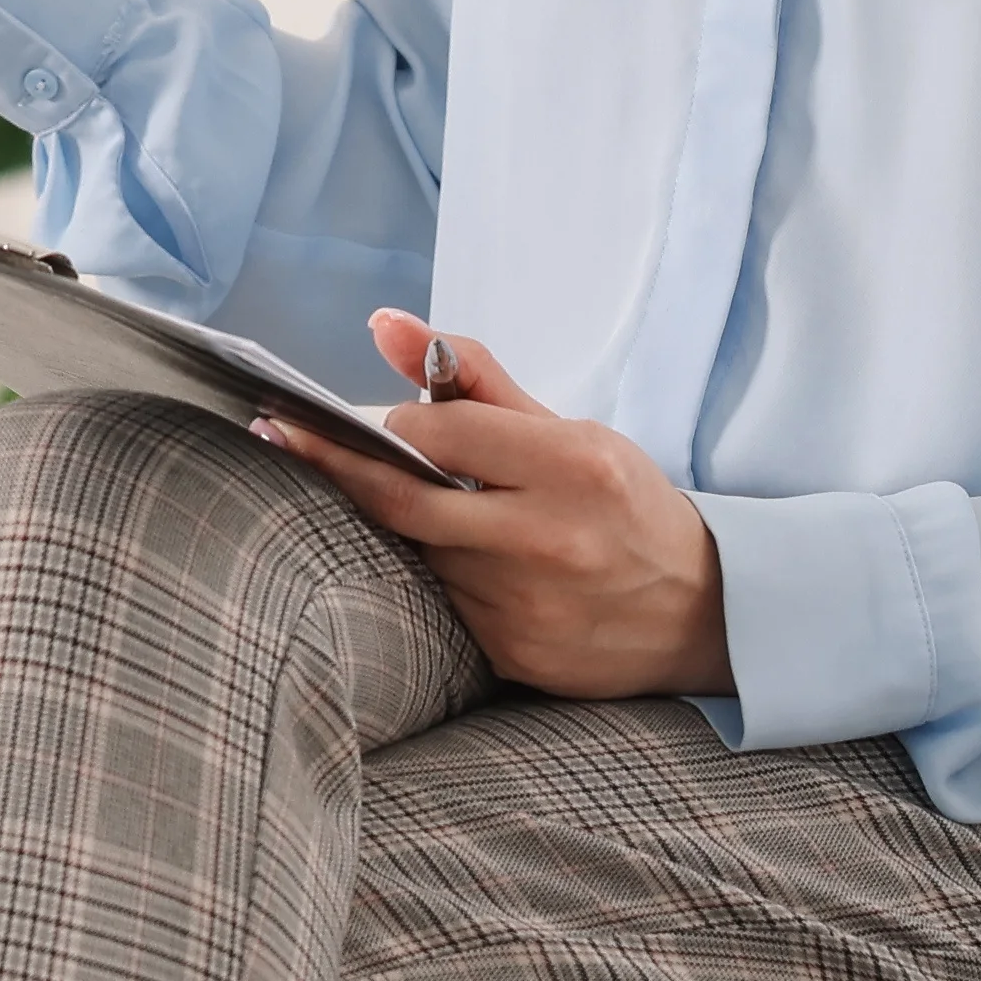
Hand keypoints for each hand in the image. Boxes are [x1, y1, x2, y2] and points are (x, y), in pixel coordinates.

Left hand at [260, 318, 731, 700]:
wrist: (703, 612)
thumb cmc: (626, 508)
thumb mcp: (570, 430)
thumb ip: (473, 379)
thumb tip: (386, 325)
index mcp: (571, 467)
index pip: (437, 433)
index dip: (392, 424)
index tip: (354, 417)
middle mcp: (548, 538)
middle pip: (402, 500)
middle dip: (331, 464)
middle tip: (277, 434)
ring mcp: (527, 605)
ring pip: (419, 554)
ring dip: (398, 526)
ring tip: (388, 500)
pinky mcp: (513, 655)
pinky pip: (442, 605)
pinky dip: (434, 575)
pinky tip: (455, 562)